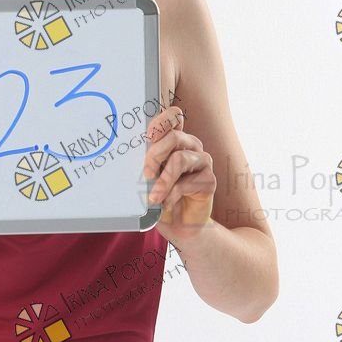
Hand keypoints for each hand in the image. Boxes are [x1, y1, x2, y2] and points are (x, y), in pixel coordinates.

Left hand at [140, 106, 215, 244]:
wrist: (179, 224)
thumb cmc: (161, 195)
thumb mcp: (149, 176)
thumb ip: (146, 162)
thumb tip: (131, 157)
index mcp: (175, 139)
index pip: (174, 116)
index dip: (162, 121)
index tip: (148, 135)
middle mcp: (191, 146)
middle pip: (174, 137)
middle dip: (155, 155)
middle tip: (146, 174)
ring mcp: (202, 162)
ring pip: (180, 159)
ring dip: (163, 181)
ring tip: (153, 197)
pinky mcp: (209, 180)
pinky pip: (187, 183)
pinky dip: (171, 196)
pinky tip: (165, 204)